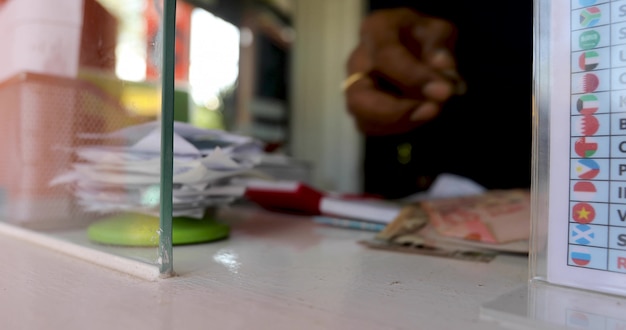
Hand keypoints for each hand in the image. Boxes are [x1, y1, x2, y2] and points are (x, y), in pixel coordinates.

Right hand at [345, 8, 461, 134]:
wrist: (415, 46)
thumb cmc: (423, 36)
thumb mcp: (438, 31)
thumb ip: (439, 47)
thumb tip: (443, 66)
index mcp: (375, 30)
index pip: (386, 57)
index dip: (414, 77)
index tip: (445, 90)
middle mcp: (357, 61)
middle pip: (359, 97)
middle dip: (394, 111)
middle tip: (431, 110)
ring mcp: (354, 87)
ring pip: (364, 117)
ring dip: (400, 122)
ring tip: (431, 111)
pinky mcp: (361, 108)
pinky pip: (371, 127)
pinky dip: (397, 127)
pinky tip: (420, 116)